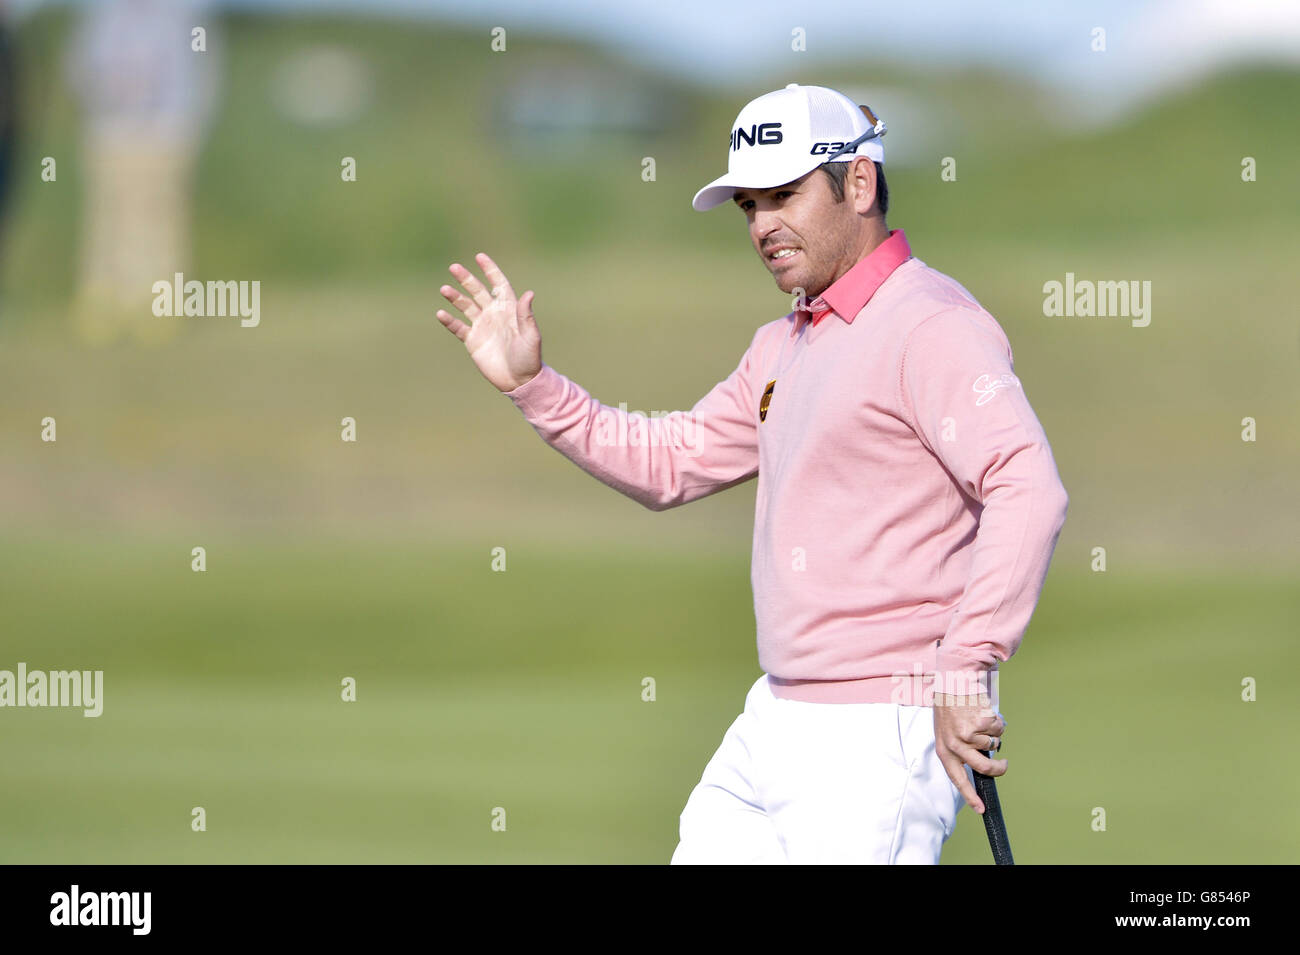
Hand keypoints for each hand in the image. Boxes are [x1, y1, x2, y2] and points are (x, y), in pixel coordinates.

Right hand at [435, 252, 542, 392]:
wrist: (519, 380)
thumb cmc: (529, 358)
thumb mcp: (530, 336)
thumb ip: (526, 315)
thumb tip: (528, 293)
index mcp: (509, 309)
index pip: (498, 284)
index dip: (490, 270)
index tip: (480, 257)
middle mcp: (493, 314)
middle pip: (477, 291)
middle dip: (466, 279)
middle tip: (454, 267)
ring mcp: (482, 326)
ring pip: (465, 306)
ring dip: (455, 297)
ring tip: (444, 289)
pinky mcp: (472, 340)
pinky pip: (458, 327)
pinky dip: (449, 321)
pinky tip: (441, 313)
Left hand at [933, 692, 1006, 813]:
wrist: (953, 680)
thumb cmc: (951, 706)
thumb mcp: (947, 730)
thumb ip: (960, 747)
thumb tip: (982, 761)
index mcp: (944, 749)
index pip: (958, 778)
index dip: (970, 795)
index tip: (981, 809)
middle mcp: (954, 744)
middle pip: (983, 767)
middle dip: (998, 769)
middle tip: (1004, 765)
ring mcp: (966, 735)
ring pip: (993, 744)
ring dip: (994, 733)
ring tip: (982, 720)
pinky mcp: (978, 723)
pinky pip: (998, 729)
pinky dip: (997, 721)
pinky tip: (984, 710)